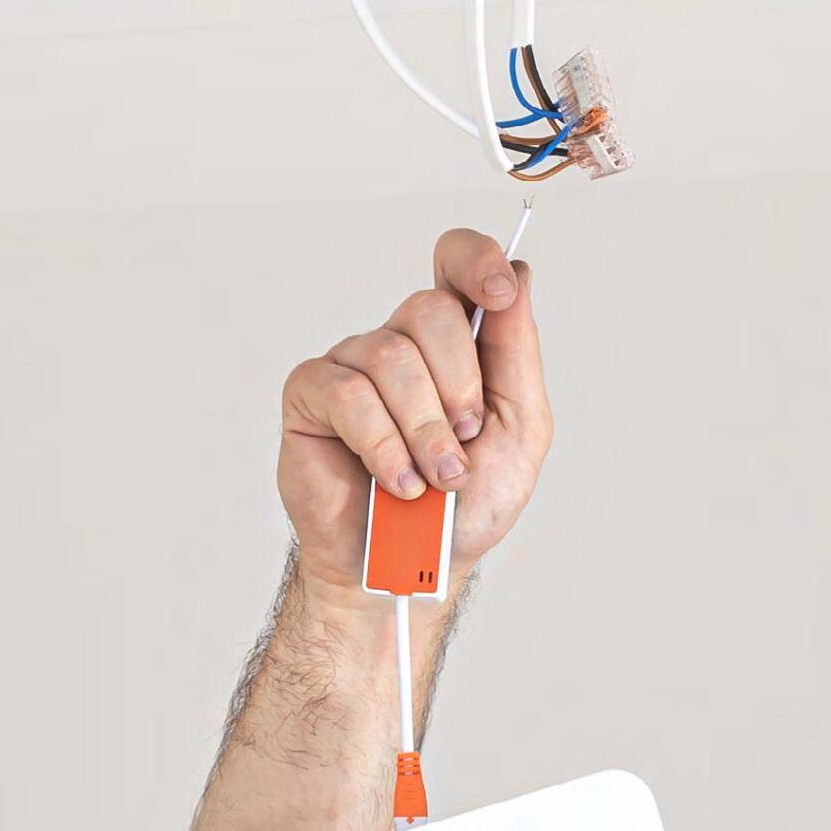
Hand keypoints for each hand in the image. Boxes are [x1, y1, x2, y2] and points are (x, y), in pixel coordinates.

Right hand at [277, 227, 553, 593]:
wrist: (416, 569)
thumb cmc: (466, 506)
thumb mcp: (519, 432)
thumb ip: (517, 354)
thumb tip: (518, 278)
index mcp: (455, 344)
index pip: (457, 262)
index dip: (476, 261)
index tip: (500, 293)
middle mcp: (401, 344)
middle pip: (430, 311)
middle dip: (459, 387)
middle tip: (465, 443)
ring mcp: (352, 364)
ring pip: (391, 358)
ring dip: (424, 431)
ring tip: (432, 480)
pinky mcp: (311, 395)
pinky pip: (350, 396)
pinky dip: (384, 446)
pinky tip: (397, 483)